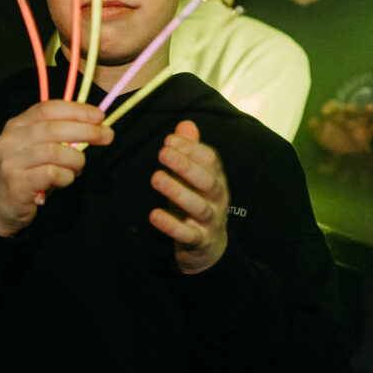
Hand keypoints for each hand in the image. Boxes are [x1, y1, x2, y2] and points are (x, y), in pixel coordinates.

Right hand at [0, 101, 112, 237]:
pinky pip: (52, 174)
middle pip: (54, 128)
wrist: (1, 206)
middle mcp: (10, 140)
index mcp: (17, 125)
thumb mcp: (40, 149)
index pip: (48, 108)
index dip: (76, 110)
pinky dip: (66, 177)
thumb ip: (60, 137)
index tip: (99, 116)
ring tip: (78, 169)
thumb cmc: (28, 175)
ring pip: (55, 152)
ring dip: (76, 160)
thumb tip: (95, 127)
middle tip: (106, 136)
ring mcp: (11, 161)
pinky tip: (65, 180)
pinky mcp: (17, 183)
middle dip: (86, 130)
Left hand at [149, 120, 229, 273]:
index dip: (191, 148)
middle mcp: (217, 198)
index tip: (169, 139)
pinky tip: (154, 215)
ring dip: (177, 191)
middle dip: (186, 165)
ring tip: (156, 178)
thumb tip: (185, 124)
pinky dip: (171, 225)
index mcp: (216, 179)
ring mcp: (211, 221)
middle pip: (207, 180)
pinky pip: (187, 234)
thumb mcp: (193, 178)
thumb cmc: (196, 203)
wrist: (210, 248)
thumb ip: (190, 152)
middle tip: (162, 152)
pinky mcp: (200, 242)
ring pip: (198, 206)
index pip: (210, 160)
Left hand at [308, 100, 372, 154]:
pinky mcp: (368, 134)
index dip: (332, 108)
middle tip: (350, 107)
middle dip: (350, 110)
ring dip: (367, 112)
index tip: (329, 110)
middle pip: (350, 113)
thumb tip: (312, 120)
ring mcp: (359, 126)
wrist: (343, 157)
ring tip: (371, 106)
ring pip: (364, 117)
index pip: (335, 110)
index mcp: (336, 119)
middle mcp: (349, 120)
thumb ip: (315, 128)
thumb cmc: (330, 143)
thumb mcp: (320, 136)